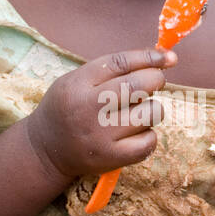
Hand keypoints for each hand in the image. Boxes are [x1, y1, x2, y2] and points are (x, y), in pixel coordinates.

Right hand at [27, 49, 176, 180]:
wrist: (45, 150)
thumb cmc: (68, 109)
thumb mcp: (75, 80)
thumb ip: (111, 69)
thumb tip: (163, 60)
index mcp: (78, 84)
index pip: (121, 62)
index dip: (150, 57)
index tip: (169, 58)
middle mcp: (88, 108)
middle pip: (138, 85)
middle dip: (156, 80)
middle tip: (153, 83)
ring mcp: (100, 135)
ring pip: (150, 112)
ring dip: (152, 108)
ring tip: (138, 112)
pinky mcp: (111, 158)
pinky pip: (149, 141)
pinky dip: (149, 135)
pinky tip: (136, 133)